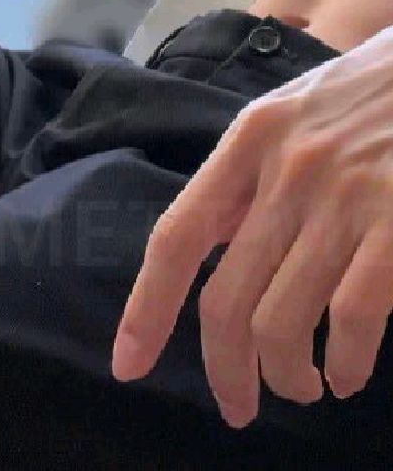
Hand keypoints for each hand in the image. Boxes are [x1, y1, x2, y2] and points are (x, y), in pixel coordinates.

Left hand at [111, 26, 392, 427]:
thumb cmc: (368, 92)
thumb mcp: (289, 116)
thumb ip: (248, 178)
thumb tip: (214, 246)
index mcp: (248, 141)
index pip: (176, 237)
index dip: (145, 308)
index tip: (127, 364)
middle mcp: (286, 171)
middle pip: (224, 298)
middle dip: (224, 368)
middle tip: (237, 404)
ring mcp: (345, 197)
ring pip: (281, 320)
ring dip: (285, 376)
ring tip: (299, 387)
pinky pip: (354, 318)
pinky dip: (343, 363)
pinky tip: (345, 374)